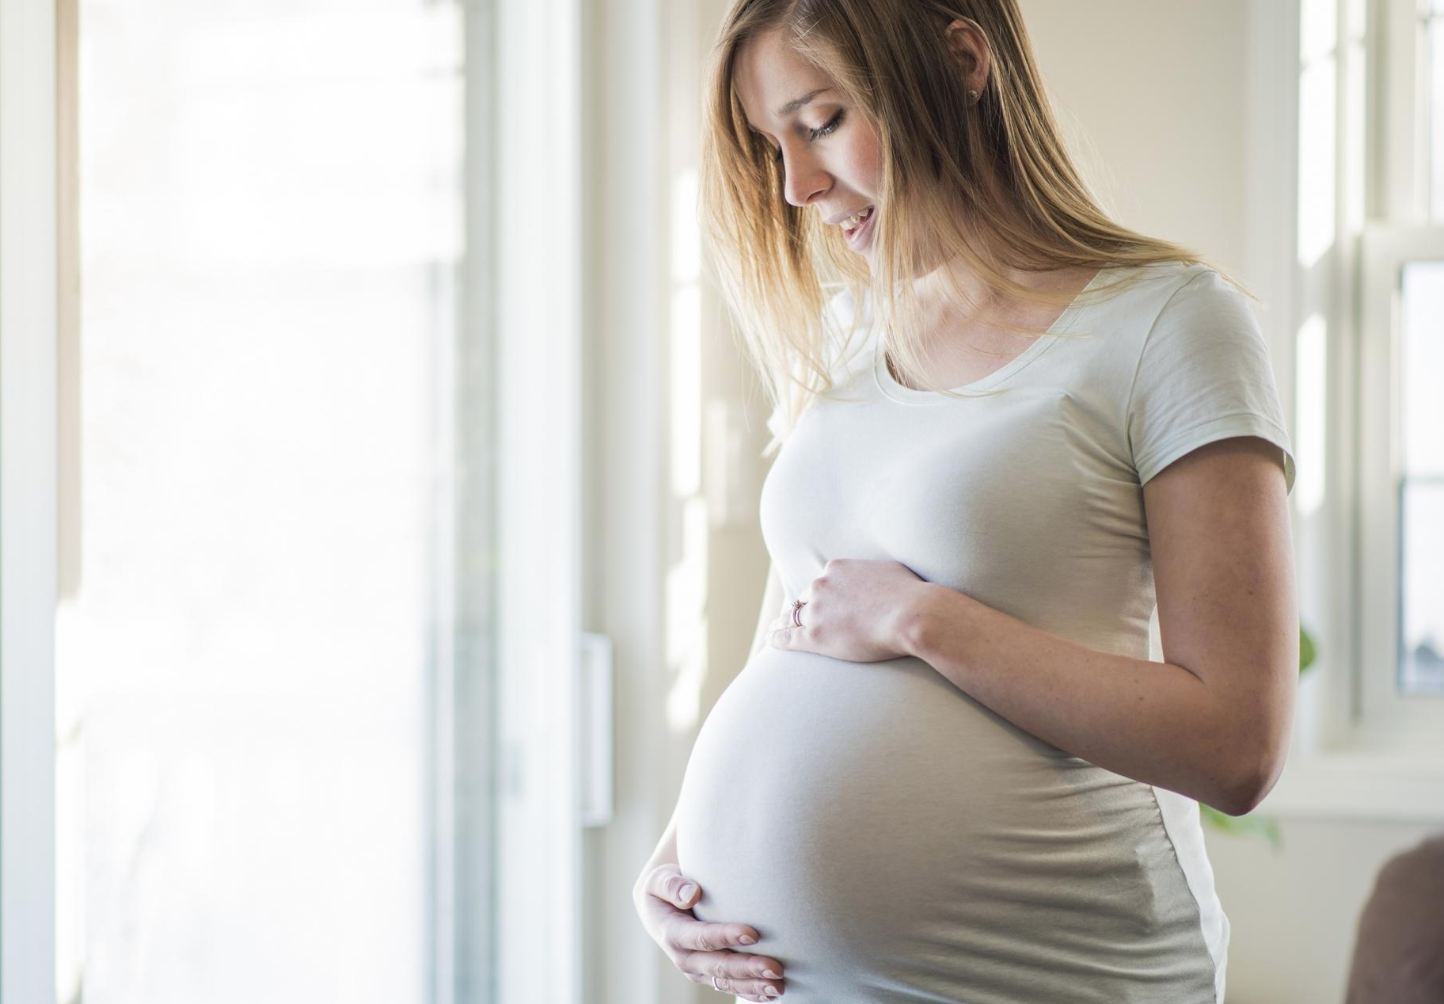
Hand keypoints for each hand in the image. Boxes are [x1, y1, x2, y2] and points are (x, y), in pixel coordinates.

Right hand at [634, 864, 785, 999]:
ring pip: (726, 982)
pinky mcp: (707, 975)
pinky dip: (750, 992)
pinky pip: (729, 986)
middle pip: (717, 966)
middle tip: (776, 968)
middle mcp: (683, 957)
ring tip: (779, 985)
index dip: (725, 937)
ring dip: (753, 985)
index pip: (700, 937)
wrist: (658, 907)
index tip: (753, 934)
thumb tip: (692, 894)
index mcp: (671, 932)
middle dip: (747, 969)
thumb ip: (672, 885)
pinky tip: (769, 994)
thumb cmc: (663, 887)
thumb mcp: (659, 880)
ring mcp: (696, 969)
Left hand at [768, 558, 931, 661]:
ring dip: (783, 623)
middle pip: (804, 599)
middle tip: (792, 616)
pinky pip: (788, 637)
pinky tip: (770, 640)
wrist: (911, 614)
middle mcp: (821, 586)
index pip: (822, 583)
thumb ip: (872, 573)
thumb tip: (876, 576)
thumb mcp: (888, 570)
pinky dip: (777, 638)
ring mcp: (817, 611)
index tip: (815, 601)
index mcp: (837, 569)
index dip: (818, 594)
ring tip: (776, 629)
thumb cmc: (910, 594)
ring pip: (792, 617)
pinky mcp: (815, 636)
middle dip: (800, 607)